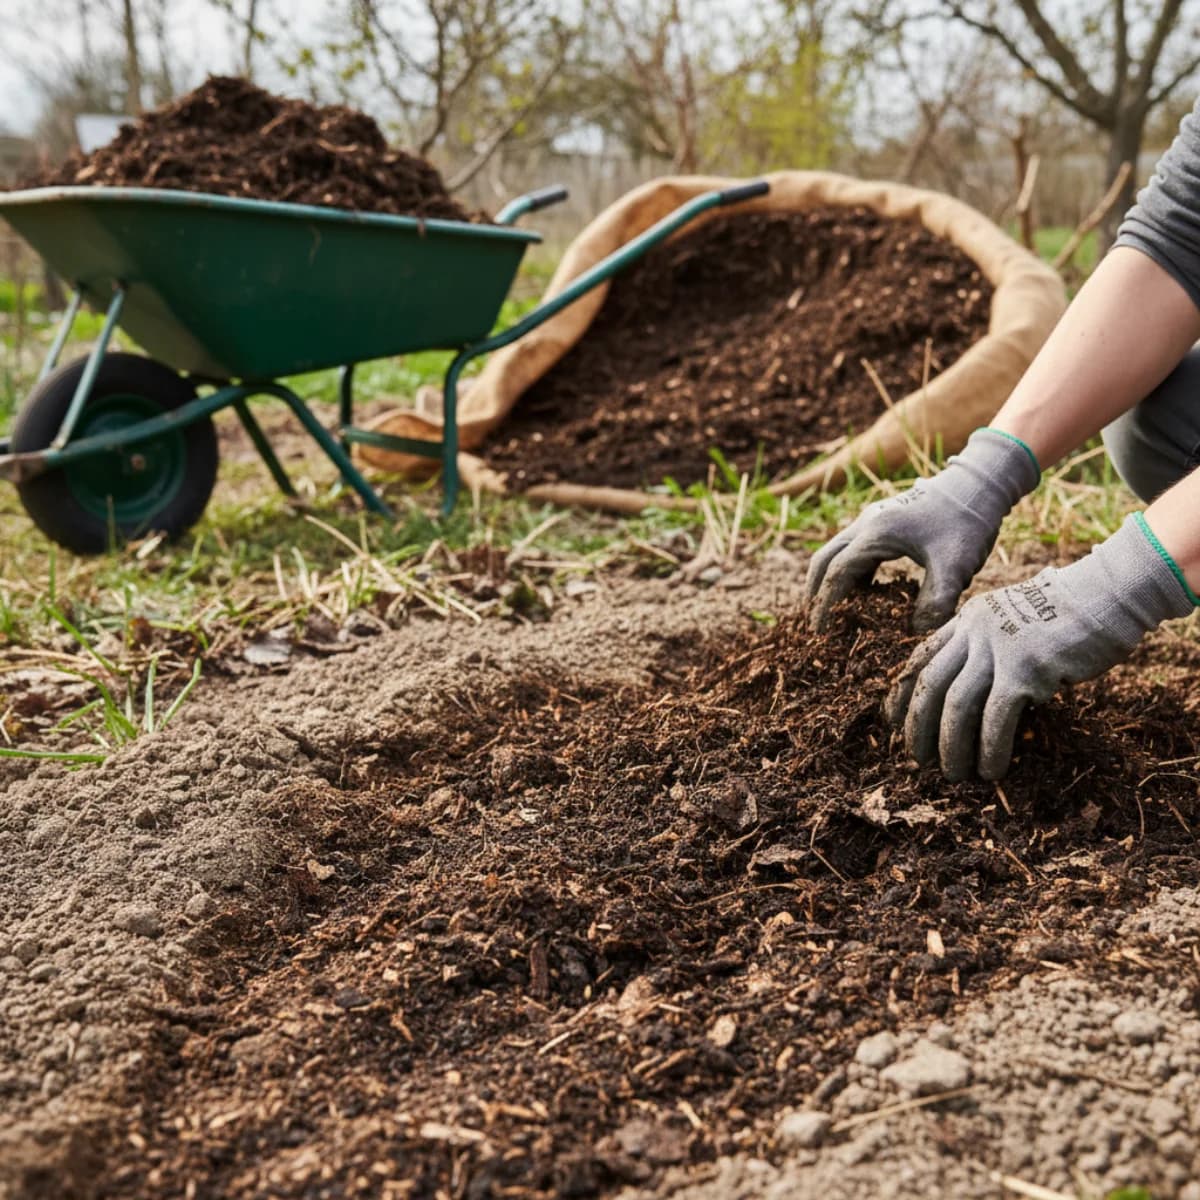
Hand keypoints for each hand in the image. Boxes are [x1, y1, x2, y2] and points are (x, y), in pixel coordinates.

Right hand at [805, 429, 1039, 632]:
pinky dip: (848, 573)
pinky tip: (862, 595)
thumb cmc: (968, 522)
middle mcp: (865, 523)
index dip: (827, 605)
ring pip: (835, 553)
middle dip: (816, 593)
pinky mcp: (882, 521)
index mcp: (876, 533)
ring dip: (829, 582)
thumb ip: (935, 603)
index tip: (823, 632)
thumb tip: (914, 635)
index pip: (838, 573)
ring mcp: (871, 520)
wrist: (979, 483)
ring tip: (835, 614)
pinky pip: (852, 550)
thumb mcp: (955, 567)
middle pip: (823, 560)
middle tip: (815, 625)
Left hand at [885, 514, 1195, 780]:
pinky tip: (991, 770)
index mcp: (967, 620)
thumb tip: (977, 698)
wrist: (1108, 594)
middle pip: (930, 684)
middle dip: (918, 726)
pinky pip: (996, 717)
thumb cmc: (1067, 614)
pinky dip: (990, 748)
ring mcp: (998, 648)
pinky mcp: (1026, 668)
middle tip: (917, 759)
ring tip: (953, 774)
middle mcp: (974, 632)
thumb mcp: (1013, 620)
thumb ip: (989, 648)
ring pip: (956, 704)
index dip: (902, 693)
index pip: (920, 658)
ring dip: (951, 745)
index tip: (892, 722)